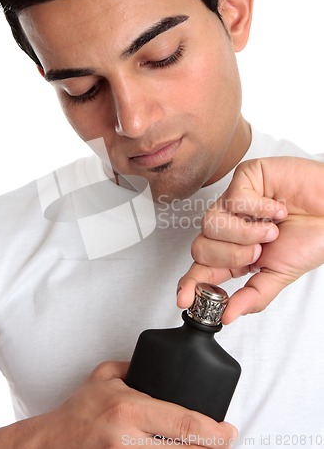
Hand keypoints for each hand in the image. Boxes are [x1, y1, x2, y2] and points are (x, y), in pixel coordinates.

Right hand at [39, 361, 236, 447]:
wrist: (51, 443)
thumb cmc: (79, 410)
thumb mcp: (104, 375)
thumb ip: (134, 366)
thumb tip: (162, 364)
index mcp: (128, 410)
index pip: (182, 422)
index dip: (213, 431)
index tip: (228, 430)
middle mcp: (129, 440)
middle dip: (213, 448)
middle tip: (226, 441)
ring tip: (207, 447)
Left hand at [177, 157, 323, 323]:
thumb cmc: (311, 236)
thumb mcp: (280, 274)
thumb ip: (253, 296)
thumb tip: (227, 316)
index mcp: (236, 252)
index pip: (202, 269)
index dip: (189, 283)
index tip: (184, 299)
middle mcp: (230, 228)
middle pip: (200, 247)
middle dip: (230, 255)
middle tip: (258, 251)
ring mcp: (234, 203)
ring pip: (210, 223)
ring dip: (246, 233)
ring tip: (272, 230)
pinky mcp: (244, 178)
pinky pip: (234, 198)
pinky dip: (260, 208)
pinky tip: (277, 208)